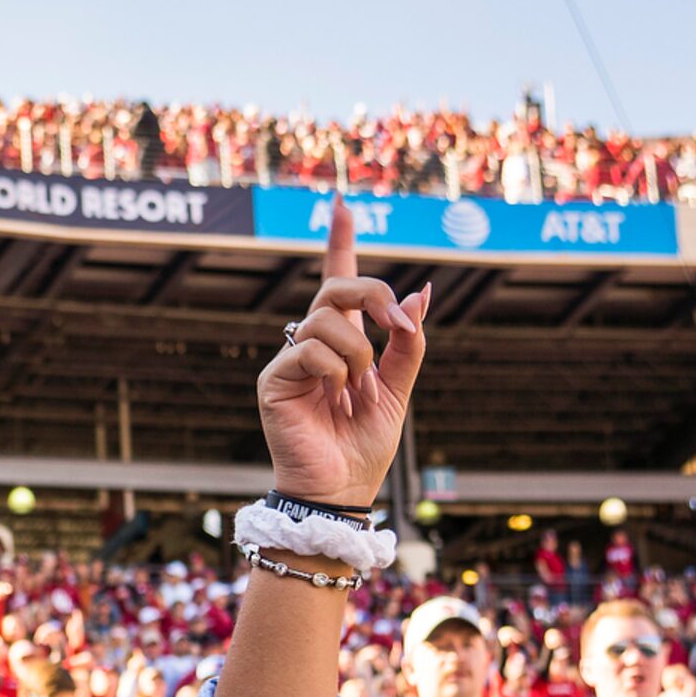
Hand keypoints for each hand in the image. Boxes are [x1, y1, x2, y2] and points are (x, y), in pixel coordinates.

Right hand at [258, 197, 429, 510]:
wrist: (342, 491)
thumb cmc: (364, 448)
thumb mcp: (399, 391)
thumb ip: (407, 345)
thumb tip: (421, 292)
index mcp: (343, 343)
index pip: (340, 282)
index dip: (340, 242)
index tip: (341, 205)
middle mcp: (313, 345)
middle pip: (337, 287)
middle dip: (374, 295)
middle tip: (400, 326)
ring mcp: (290, 361)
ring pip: (327, 319)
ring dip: (358, 352)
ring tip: (357, 389)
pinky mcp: (273, 381)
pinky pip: (310, 351)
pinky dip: (334, 371)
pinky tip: (334, 398)